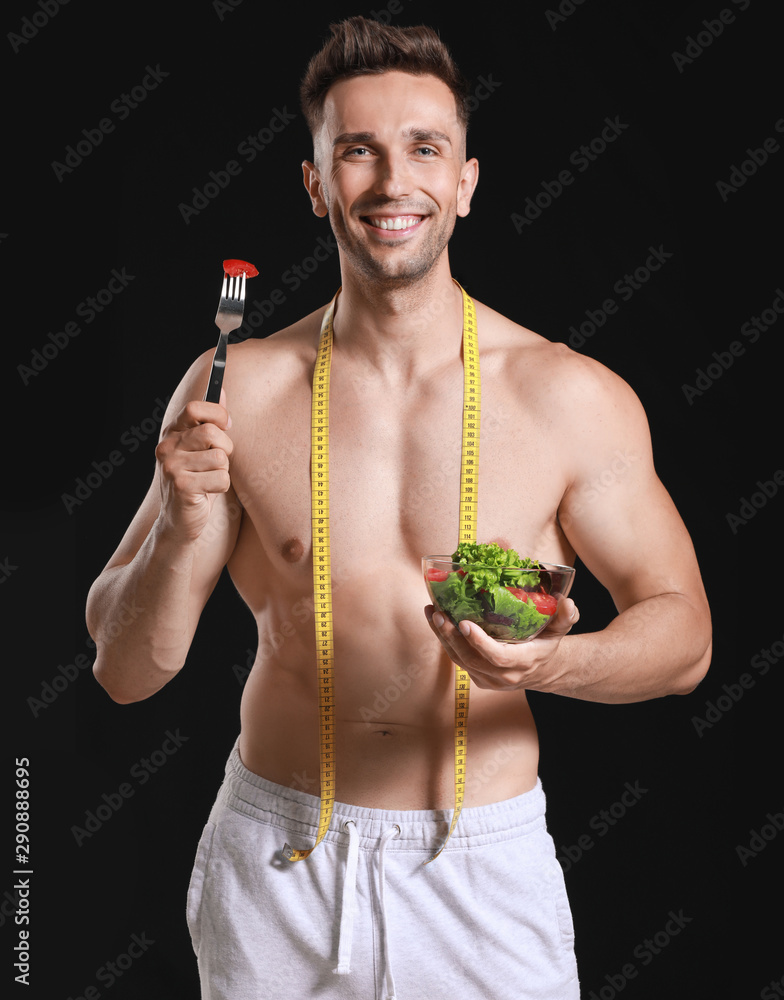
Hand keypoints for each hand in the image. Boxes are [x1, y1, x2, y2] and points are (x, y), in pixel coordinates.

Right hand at [154, 390, 233, 541]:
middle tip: (219, 461)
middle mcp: (167, 447)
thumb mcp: (200, 450)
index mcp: (171, 433)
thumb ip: (209, 421)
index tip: (225, 426)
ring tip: (209, 479)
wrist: (178, 521)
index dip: (217, 415)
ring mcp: (171, 466)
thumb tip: (222, 391)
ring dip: (223, 471)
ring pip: (220, 458)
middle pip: (211, 433)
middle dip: (225, 448)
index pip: (194, 408)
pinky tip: (206, 493)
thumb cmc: (195, 482)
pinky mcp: (182, 486)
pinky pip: (221, 479)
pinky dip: (221, 487)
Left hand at [424, 598, 579, 691]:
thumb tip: (567, 602)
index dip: (480, 643)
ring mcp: (487, 678)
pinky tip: (435, 620)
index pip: (498, 657)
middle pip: (471, 659)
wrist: (541, 671)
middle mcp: (503, 675)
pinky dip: (444, 641)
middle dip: (451, 637)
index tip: (464, 624)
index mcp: (523, 663)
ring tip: (432, 612)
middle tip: (438, 613)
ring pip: (459, 660)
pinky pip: (457, 660)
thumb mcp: (559, 630)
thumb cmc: (547, 644)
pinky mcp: (477, 676)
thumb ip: (565, 617)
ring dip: (442, 637)